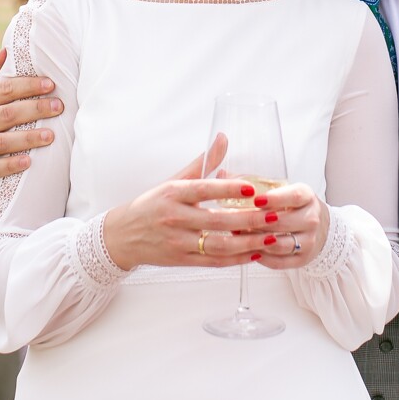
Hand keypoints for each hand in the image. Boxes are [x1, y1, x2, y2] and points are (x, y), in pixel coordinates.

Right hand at [0, 50, 62, 186]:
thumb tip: (5, 51)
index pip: (4, 90)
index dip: (28, 86)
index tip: (51, 84)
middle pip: (7, 114)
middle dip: (34, 109)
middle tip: (58, 107)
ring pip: (1, 141)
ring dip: (27, 138)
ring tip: (50, 136)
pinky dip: (10, 165)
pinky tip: (29, 161)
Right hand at [98, 138, 268, 269]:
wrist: (124, 235)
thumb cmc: (153, 205)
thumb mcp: (174, 180)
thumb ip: (203, 163)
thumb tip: (223, 138)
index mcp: (173, 193)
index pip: (204, 189)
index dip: (228, 189)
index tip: (252, 189)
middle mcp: (174, 217)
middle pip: (216, 220)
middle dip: (248, 220)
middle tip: (274, 216)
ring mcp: (177, 241)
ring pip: (218, 245)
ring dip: (247, 243)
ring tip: (271, 238)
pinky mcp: (181, 260)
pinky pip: (213, 262)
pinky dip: (235, 259)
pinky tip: (253, 253)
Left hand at [242, 180, 327, 269]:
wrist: (317, 227)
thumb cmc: (290, 205)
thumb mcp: (279, 189)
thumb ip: (252, 183)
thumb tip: (222, 173)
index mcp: (306, 196)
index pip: (294, 196)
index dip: (275, 199)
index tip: (255, 199)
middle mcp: (311, 219)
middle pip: (284, 222)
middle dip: (258, 222)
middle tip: (236, 220)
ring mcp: (309, 241)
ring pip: (280, 244)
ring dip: (257, 241)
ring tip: (238, 235)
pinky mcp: (302, 259)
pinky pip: (279, 262)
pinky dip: (261, 257)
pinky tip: (248, 250)